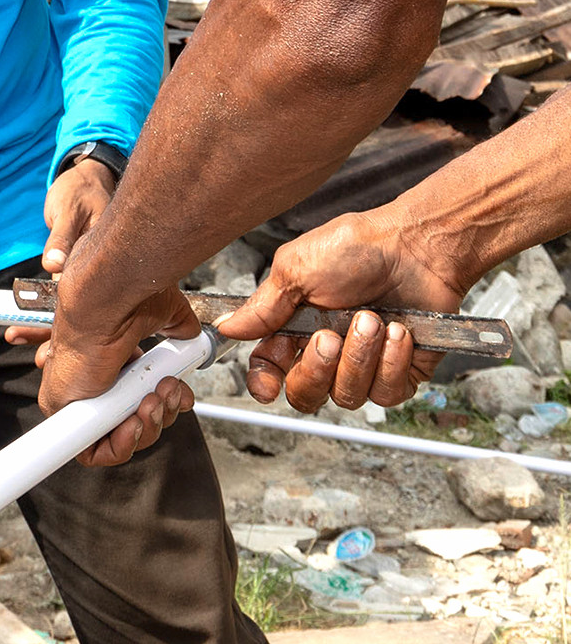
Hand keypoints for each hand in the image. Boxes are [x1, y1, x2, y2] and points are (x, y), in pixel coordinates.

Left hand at [4, 160, 117, 350]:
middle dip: (62, 341)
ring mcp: (86, 275)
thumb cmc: (81, 191)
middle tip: (41, 358)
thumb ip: (62, 238)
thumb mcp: (71, 208)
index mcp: (104, 263)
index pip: (94, 306)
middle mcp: (98, 276)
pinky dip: (40, 312)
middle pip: (84, 318)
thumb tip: (54, 262)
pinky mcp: (73, 271)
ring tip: (19, 339)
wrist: (84, 176)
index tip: (56, 349)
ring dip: (47, 330)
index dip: (79, 333)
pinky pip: (57, 298)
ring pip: (69, 314)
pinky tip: (18, 327)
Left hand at [30, 222, 200, 464]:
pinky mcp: (66, 415)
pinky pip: (93, 450)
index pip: (136, 399)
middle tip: (167, 393)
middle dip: (160, 414)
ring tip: (152, 400)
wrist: (102, 307)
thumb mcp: (161, 316)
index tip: (173, 389)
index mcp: (112, 362)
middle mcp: (95, 381)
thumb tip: (192, 339)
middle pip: (132, 422)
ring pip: (118, 438)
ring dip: (147, 426)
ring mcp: (80, 399)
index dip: (160, 404)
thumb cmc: (123, 303)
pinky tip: (133, 424)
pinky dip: (120, 446)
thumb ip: (177, 332)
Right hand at [218, 209, 467, 411]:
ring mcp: (363, 364)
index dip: (265, 383)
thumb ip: (263, 307)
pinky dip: (391, 362)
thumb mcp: (298, 269)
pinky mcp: (398, 372)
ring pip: (347, 395)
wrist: (416, 248)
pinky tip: (398, 332)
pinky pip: (386, 394)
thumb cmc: (357, 248)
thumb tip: (227, 327)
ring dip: (360, 356)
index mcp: (295, 325)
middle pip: (306, 393)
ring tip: (372, 319)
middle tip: (330, 335)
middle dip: (317, 367)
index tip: (268, 389)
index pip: (270, 368)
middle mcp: (327, 349)